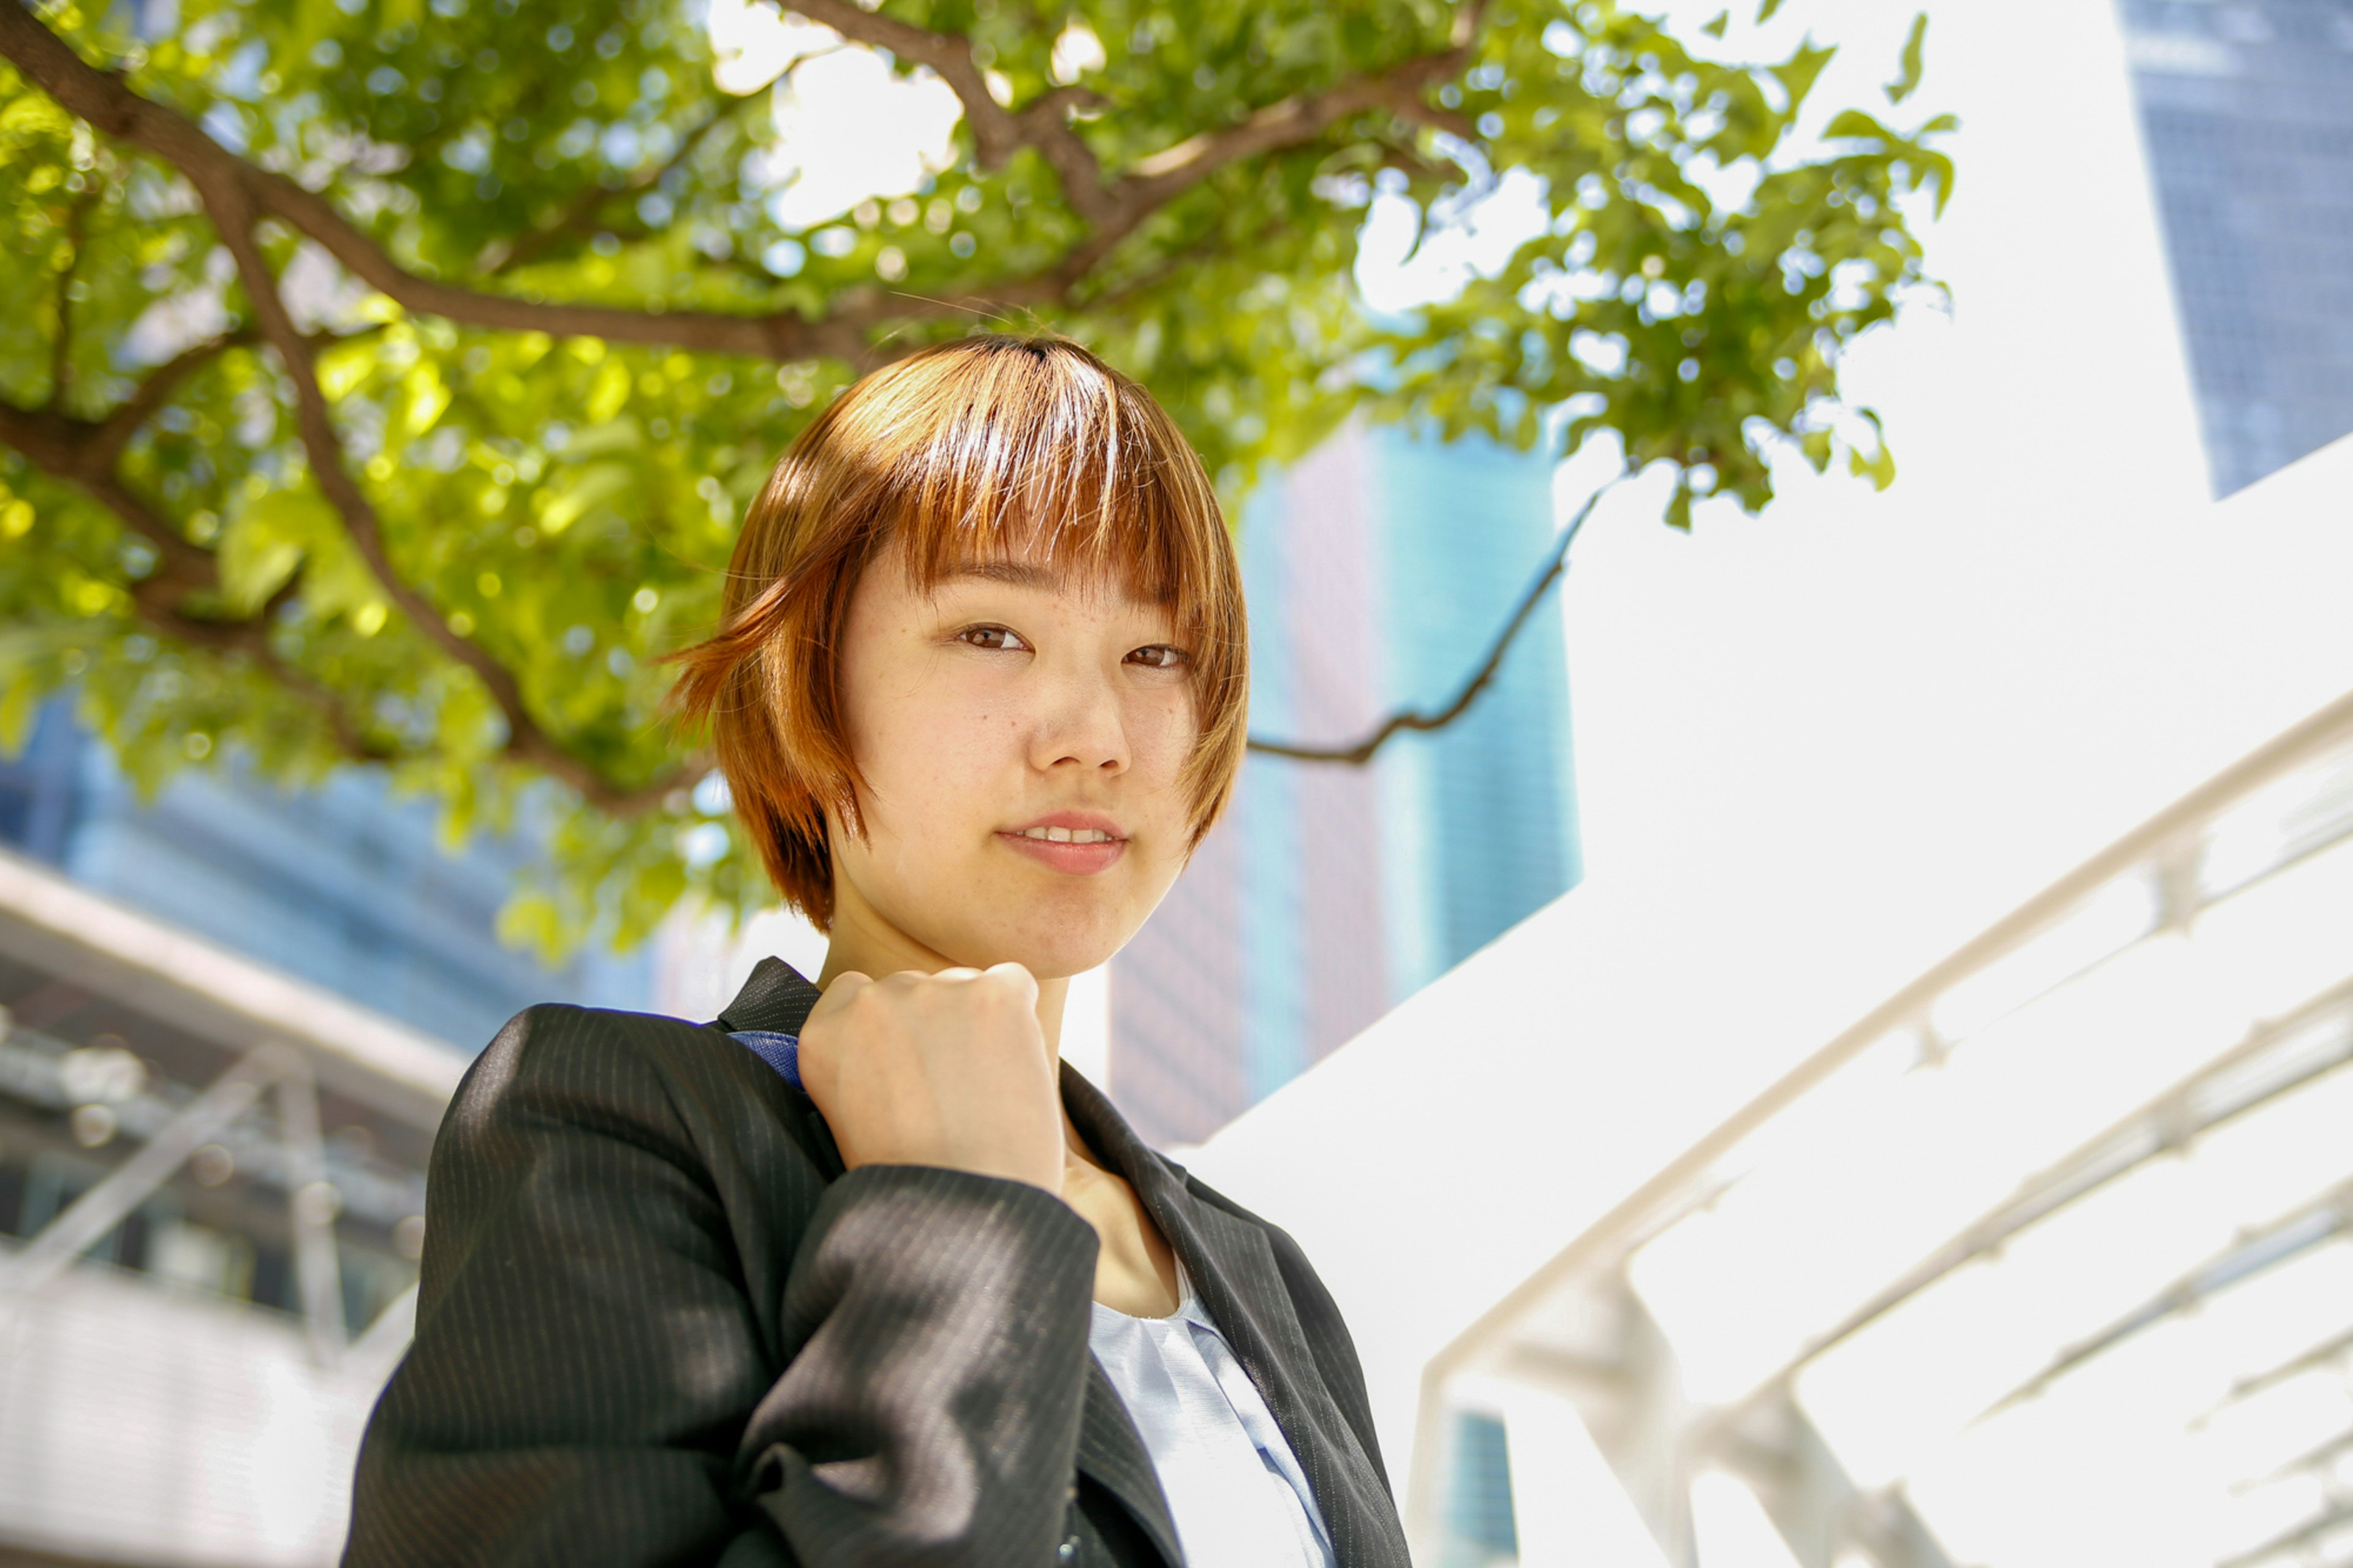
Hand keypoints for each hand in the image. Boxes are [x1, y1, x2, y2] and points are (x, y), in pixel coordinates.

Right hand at [796, 963, 1063, 1191]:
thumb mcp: (852, 1127)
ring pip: (961, 986)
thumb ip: (863, 1071)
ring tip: (985, 1096)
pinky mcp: (994, 994)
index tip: (905, 1066)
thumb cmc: (915, 1191)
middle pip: (911, 989)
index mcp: (823, 1036)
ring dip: (976, 1024)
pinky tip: (1015, 1070)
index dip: (886, 1029)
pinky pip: (1013, 982)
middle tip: (953, 1092)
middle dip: (933, 1028)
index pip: (854, 994)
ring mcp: (933, 992)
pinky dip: (1019, 1017)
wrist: (968, 1213)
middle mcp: (870, 1002)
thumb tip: (901, 1048)